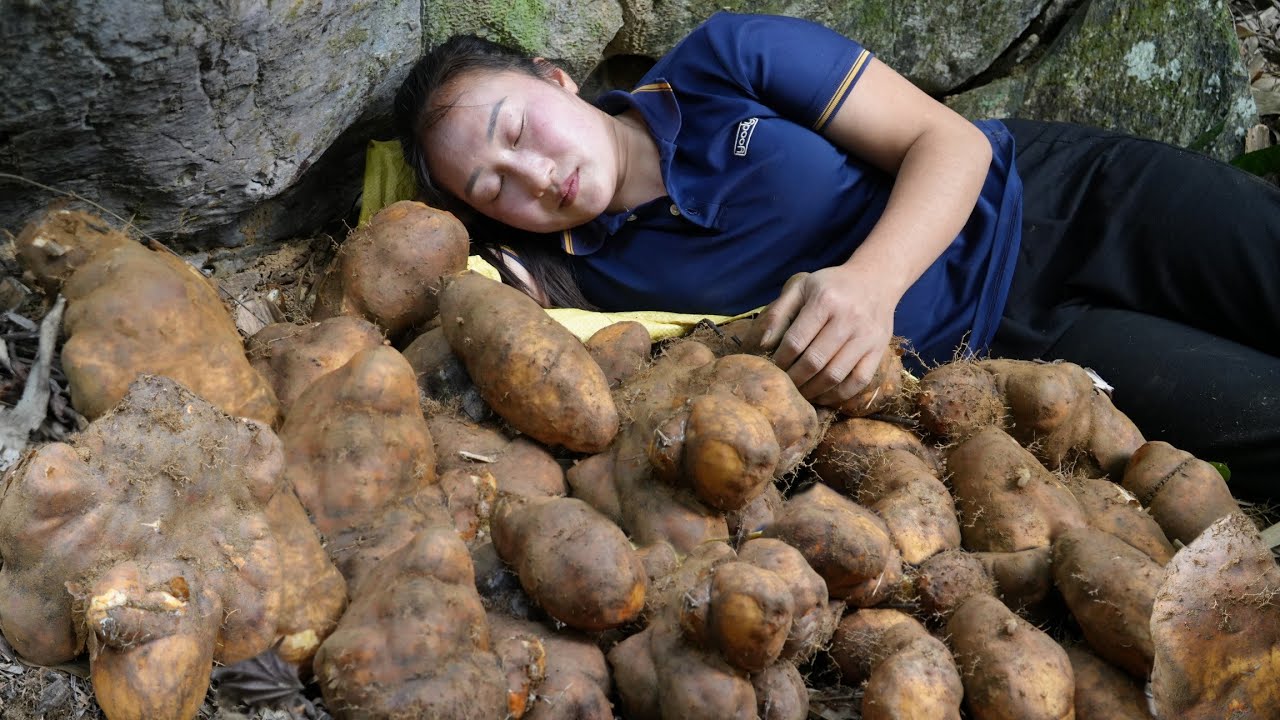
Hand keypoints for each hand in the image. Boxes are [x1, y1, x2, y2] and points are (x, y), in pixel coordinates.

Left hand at [749, 266, 896, 405]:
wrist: (876, 279)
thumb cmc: (832, 285)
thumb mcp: (801, 287)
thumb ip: (779, 312)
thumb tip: (764, 345)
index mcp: (825, 300)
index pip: (796, 340)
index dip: (781, 360)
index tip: (773, 368)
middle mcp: (848, 318)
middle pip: (814, 361)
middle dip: (794, 379)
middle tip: (785, 385)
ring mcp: (866, 336)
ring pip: (835, 375)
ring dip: (813, 390)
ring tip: (801, 392)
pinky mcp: (879, 349)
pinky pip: (858, 381)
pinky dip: (839, 394)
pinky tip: (824, 395)